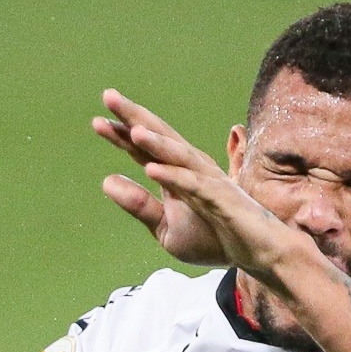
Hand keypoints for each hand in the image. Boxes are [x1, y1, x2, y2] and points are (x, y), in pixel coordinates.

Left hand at [93, 91, 292, 271]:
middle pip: (160, 138)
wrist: (253, 255)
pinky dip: (173, 176)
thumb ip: (139, 205)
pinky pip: (194, 186)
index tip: (97, 121)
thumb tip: (106, 181)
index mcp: (177, 174)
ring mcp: (208, 182)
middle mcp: (192, 170)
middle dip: (135, 117)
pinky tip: (152, 169)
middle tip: (108, 96)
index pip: (144, 150)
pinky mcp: (221, 199)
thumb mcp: (165, 227)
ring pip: (178, 155)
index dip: (121, 134)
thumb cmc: (212, 238)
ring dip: (156, 142)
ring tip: (132, 129)